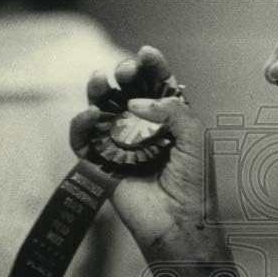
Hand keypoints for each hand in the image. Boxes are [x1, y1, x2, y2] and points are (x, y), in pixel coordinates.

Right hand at [70, 46, 222, 261]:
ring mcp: (119, 146)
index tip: (147, 54)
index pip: (157, 87)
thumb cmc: (194, 184)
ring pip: (101, 110)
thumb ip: (171, 110)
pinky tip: (92, 115)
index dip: (151, 68)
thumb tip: (135, 101)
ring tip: (100, 80)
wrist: (178, 223)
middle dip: (124, 74)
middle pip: (126, 92)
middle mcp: (142, 130)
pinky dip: (82, 124)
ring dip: (98, 90)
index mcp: (169, 122)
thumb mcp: (195, 137)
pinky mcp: (100, 164)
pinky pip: (82, 140)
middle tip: (126, 70)